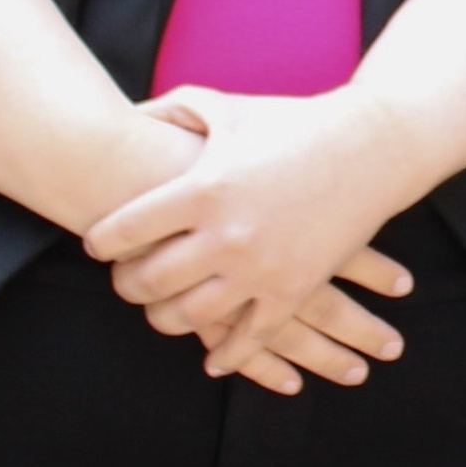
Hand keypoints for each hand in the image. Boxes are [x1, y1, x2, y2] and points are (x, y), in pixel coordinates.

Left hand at [82, 87, 418, 384]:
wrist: (369, 147)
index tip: (96, 244)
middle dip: (125, 284)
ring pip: (189, 316)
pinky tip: (211, 357)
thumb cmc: (292, 122)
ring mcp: (261, 268)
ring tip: (159, 308)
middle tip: (122, 279)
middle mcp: (226, 234)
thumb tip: (128, 116)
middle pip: (149, 280)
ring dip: (164, 318)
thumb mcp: (227, 108)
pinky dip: (226, 355)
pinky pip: (249, 339)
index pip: (127, 228)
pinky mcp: (293, 290)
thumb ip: (173, 110)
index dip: (102, 240)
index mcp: (204, 188)